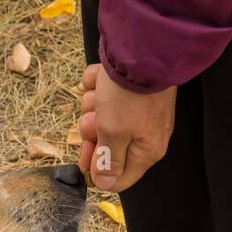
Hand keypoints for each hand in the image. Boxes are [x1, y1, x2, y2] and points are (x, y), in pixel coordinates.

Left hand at [78, 63, 176, 191]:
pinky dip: (97, 84)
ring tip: (102, 92)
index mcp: (146, 150)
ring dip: (93, 104)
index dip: (97, 168)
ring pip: (100, 117)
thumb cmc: (129, 93)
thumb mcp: (114, 132)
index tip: (85, 151)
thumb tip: (105, 184)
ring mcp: (135, 110)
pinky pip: (102, 93)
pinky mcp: (127, 89)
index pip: (119, 178)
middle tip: (95, 116)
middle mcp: (143, 133)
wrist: (142, 47)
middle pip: (105, 146)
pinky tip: (102, 77)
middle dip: (93, 129)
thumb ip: (108, 160)